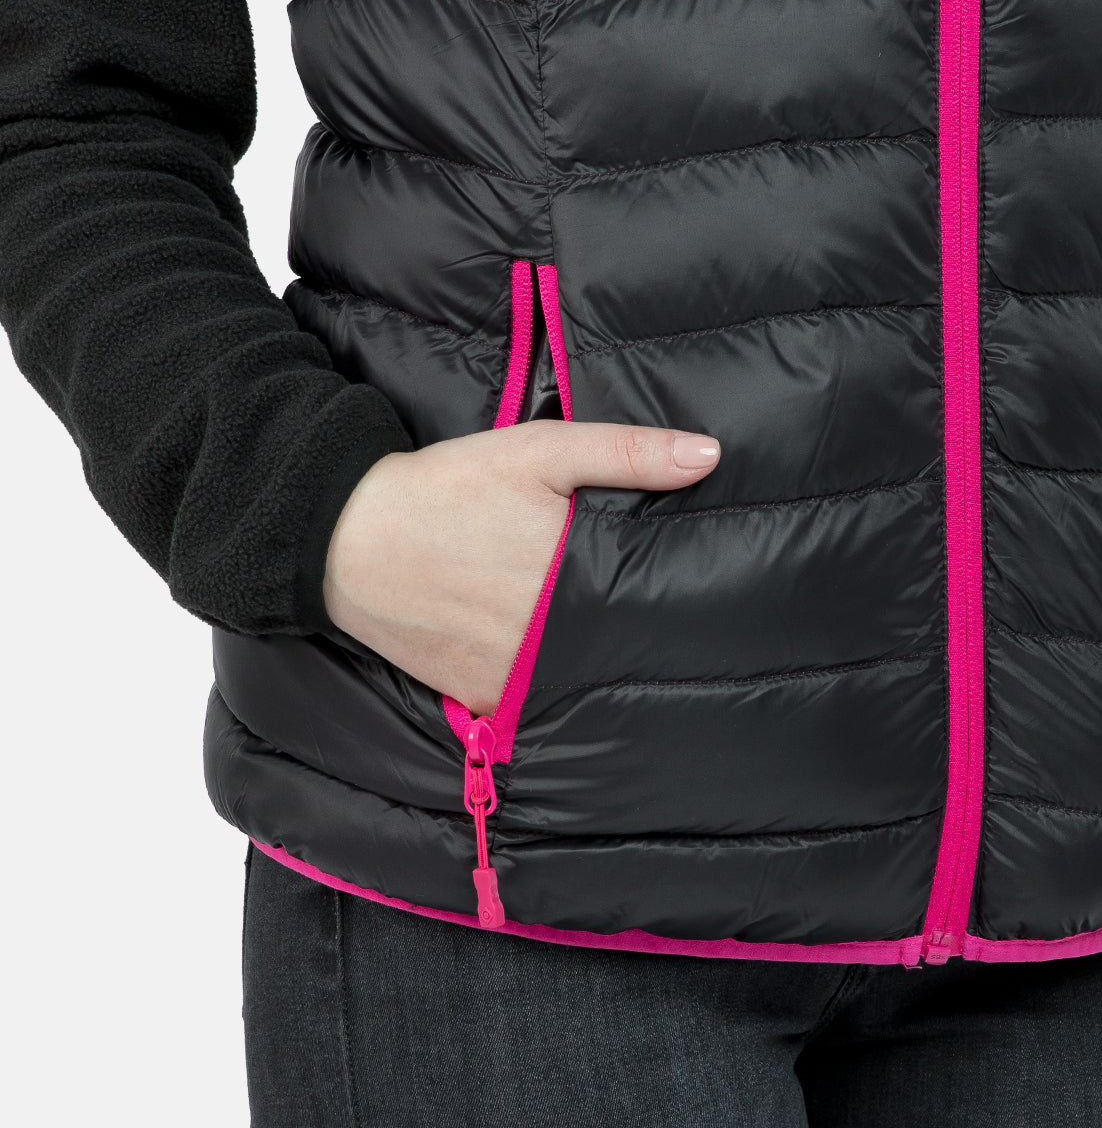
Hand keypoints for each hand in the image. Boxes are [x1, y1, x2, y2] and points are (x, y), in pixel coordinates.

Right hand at [322, 421, 721, 715]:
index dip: (677, 596)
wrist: (348, 536)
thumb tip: (709, 457)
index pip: (652, 600)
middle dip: (636, 625)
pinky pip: (532, 694)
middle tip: (655, 609)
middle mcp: (547, 637)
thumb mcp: (539, 451)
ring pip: (580, 673)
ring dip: (593, 654)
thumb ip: (627, 454)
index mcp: (571, 578)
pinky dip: (547, 675)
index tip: (699, 592)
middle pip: (619, 641)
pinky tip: (549, 646)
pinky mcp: (481, 693)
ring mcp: (512, 674)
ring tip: (601, 627)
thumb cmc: (448, 488)